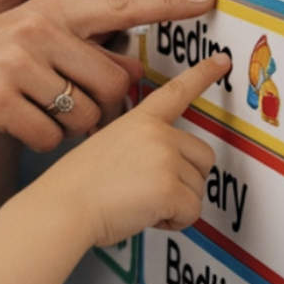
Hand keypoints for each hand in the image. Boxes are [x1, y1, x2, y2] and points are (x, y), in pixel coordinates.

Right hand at [0, 0, 216, 152]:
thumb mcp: (30, 43)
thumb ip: (78, 48)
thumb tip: (131, 71)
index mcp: (51, 10)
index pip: (121, 4)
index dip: (166, 5)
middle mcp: (37, 28)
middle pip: (113, 83)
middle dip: (99, 107)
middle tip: (65, 106)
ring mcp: (17, 62)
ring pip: (85, 115)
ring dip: (69, 128)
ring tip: (34, 112)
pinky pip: (51, 137)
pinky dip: (41, 142)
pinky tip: (16, 127)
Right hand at [33, 47, 228, 248]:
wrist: (62, 208)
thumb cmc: (75, 187)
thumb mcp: (105, 148)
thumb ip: (139, 147)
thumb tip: (163, 168)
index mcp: (138, 121)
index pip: (175, 92)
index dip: (202, 74)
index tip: (221, 61)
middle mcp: (156, 133)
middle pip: (203, 157)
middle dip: (185, 180)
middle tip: (150, 190)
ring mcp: (164, 157)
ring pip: (198, 189)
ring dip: (175, 203)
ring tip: (138, 202)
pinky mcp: (169, 187)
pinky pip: (192, 213)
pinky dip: (173, 222)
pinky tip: (144, 215)